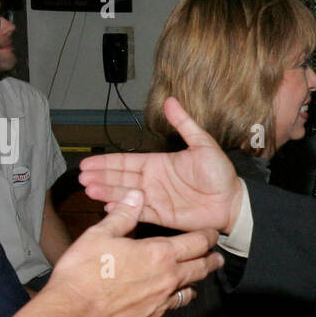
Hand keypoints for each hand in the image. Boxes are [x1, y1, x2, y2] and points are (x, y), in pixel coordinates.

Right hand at [41, 189, 222, 316]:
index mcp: (159, 255)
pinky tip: (160, 300)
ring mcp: (161, 305)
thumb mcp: (99, 236)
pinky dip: (168, 303)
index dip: (208, 236)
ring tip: (192, 280)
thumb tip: (136, 196)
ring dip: (192, 284)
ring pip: (188, 292)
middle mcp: (167, 281)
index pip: (196, 243)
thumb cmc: (82, 277)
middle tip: (216, 258)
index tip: (212, 234)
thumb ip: (122, 216)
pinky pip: (167, 310)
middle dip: (211, 261)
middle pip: (201, 269)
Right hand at [78, 98, 243, 234]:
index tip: (88, 162)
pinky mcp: (162, 216)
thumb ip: (184, 124)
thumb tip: (171, 100)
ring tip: (90, 189)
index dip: (107, 162)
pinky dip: (124, 211)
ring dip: (107, 192)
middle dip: (101, 177)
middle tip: (83, 177)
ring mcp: (156, 199)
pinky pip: (139, 213)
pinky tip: (108, 207)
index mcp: (159, 164)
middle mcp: (153, 181)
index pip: (127, 162)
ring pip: (126, 195)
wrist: (232, 201)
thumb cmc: (220, 173)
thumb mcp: (202, 144)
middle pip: (121, 178)